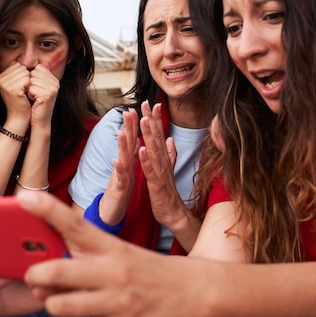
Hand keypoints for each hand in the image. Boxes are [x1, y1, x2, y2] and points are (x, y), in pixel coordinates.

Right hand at [0, 61, 32, 127]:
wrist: (19, 117)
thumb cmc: (22, 101)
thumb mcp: (20, 84)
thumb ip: (21, 72)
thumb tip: (37, 61)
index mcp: (1, 76)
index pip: (18, 64)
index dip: (25, 74)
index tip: (22, 87)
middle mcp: (0, 79)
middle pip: (22, 67)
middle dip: (27, 78)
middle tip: (24, 91)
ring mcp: (5, 84)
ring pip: (25, 73)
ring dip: (29, 83)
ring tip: (25, 93)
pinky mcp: (12, 89)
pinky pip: (27, 80)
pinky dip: (30, 87)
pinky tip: (26, 95)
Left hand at [19, 190, 203, 316]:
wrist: (191, 291)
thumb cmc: (145, 269)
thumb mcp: (119, 251)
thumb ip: (83, 257)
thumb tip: (41, 275)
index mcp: (113, 247)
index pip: (76, 224)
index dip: (48, 209)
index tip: (24, 197)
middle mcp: (115, 271)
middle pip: (57, 271)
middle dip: (35, 275)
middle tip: (35, 276)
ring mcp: (119, 301)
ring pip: (60, 305)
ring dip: (52, 303)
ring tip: (61, 300)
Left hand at [28, 63, 59, 128]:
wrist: (40, 121)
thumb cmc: (37, 104)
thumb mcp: (38, 87)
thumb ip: (38, 75)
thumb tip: (39, 62)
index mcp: (54, 79)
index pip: (38, 67)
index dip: (32, 77)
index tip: (36, 88)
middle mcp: (55, 83)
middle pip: (34, 72)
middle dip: (30, 83)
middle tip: (34, 94)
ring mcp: (52, 89)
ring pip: (31, 80)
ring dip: (29, 89)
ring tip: (34, 98)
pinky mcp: (47, 95)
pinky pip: (31, 88)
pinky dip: (29, 95)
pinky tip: (34, 101)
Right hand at [98, 108, 139, 224]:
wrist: (111, 211)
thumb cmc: (120, 190)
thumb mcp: (129, 170)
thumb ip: (132, 155)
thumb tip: (136, 140)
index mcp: (129, 161)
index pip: (133, 139)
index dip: (135, 124)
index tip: (139, 108)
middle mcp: (123, 165)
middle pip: (126, 144)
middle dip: (127, 128)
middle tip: (128, 110)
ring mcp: (120, 175)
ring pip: (121, 158)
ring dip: (121, 145)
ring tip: (121, 131)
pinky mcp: (119, 188)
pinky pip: (119, 178)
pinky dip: (119, 169)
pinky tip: (117, 161)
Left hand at [139, 102, 186, 228]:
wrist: (173, 213)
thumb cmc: (168, 192)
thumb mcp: (167, 170)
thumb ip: (169, 154)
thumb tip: (170, 139)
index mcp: (163, 159)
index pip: (159, 135)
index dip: (155, 119)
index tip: (151, 103)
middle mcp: (163, 162)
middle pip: (156, 138)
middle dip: (151, 120)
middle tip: (146, 103)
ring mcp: (160, 173)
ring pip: (154, 151)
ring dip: (149, 135)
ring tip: (143, 120)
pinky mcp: (156, 184)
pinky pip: (150, 171)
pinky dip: (146, 160)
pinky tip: (142, 149)